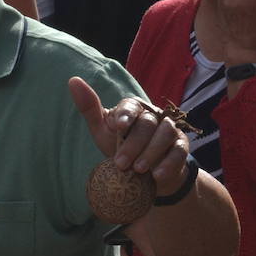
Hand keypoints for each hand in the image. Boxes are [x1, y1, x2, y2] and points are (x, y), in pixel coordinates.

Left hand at [69, 78, 190, 194]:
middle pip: (147, 123)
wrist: (144, 175)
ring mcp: (169, 129)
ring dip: (151, 153)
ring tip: (139, 170)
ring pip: (165, 134)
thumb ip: (89, 108)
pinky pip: (179, 150)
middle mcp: (153, 114)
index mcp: (133, 108)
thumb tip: (73, 80)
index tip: (119, 126)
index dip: (126, 115)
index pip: (131, 106)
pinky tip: (157, 175)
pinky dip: (169, 163)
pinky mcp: (181, 145)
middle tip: (121, 164)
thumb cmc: (119, 148)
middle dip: (133, 144)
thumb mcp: (102, 131)